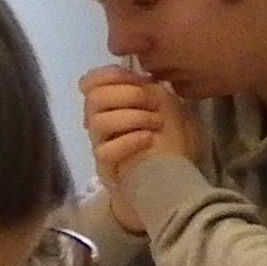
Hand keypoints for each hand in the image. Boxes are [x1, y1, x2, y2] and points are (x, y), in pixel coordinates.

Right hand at [79, 67, 195, 235]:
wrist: (177, 190)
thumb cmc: (174, 148)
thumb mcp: (171, 111)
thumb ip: (154, 90)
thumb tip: (140, 77)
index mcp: (113, 106)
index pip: (89, 82)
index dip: (108, 75)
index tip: (135, 77)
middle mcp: (101, 124)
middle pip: (92, 97)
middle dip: (126, 94)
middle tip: (153, 103)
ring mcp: (102, 147)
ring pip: (97, 122)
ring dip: (131, 117)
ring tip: (156, 124)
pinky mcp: (106, 169)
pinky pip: (104, 151)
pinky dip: (128, 141)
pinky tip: (148, 139)